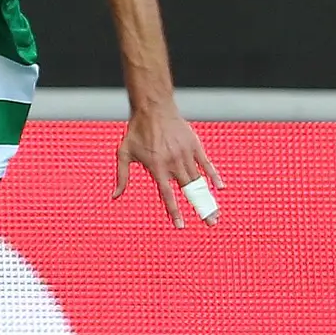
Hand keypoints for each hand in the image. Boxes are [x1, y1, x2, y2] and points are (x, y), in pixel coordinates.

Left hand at [114, 102, 222, 226]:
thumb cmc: (137, 132)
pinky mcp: (195, 146)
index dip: (175, 211)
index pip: (167, 195)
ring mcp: (185, 154)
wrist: (153, 109)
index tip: (181, 225)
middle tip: (211, 223)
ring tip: (215, 212)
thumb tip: (115, 195)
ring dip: (208, 197)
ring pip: (199, 181)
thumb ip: (122, 177)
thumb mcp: (124, 154)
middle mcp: (173, 163)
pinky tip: (220, 187)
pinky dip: (214, 175)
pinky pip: (207, 164)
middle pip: (189, 191)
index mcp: (156, 167)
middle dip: (201, 208)